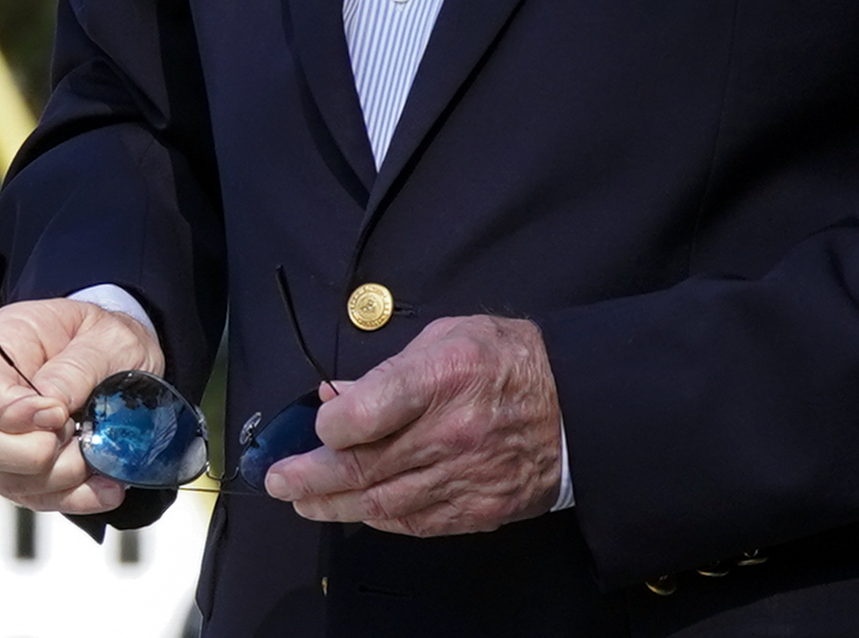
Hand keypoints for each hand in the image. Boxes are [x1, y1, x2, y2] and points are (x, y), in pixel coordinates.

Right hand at [0, 297, 160, 515]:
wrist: (122, 361)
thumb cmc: (104, 340)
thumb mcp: (103, 337)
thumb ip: (76, 367)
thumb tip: (50, 402)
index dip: (10, 411)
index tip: (58, 414)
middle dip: (32, 454)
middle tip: (74, 435)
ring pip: (7, 481)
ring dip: (59, 477)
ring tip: (99, 457)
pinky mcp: (24, 473)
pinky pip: (38, 499)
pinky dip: (76, 498)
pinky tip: (109, 488)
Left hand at [262, 314, 561, 535]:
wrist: (578, 407)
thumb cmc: (509, 360)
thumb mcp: (447, 337)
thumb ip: (388, 369)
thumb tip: (337, 395)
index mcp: (443, 376)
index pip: (365, 413)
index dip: (328, 424)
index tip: (315, 424)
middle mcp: (450, 432)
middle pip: (364, 465)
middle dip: (311, 476)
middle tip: (279, 480)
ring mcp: (464, 476)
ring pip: (382, 502)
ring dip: (335, 505)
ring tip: (304, 501)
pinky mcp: (477, 509)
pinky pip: (415, 522)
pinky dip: (379, 519)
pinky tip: (357, 512)